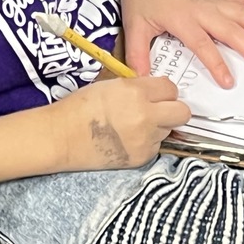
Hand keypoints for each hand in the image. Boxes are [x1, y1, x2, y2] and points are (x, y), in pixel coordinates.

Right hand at [51, 77, 189, 170]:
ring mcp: (145, 139)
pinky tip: (128, 139)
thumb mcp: (111, 85)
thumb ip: (138, 87)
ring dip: (158, 126)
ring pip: (168, 130)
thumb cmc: (81, 107)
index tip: (156, 94)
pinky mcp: (141, 158)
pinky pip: (156, 146)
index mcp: (136, 92)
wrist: (61, 137)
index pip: (171, 88)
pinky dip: (147, 142)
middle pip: (182, 112)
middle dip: (173, 109)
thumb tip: (157, 93)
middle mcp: (145, 116)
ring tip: (134, 125)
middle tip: (158, 110)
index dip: (164, 91)